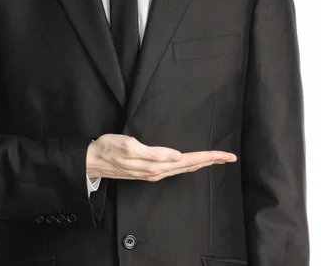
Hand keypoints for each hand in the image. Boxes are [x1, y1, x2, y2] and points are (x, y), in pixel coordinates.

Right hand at [86, 134, 236, 181]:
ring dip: (201, 163)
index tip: (226, 155)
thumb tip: (177, 156)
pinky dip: (187, 165)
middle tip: (229, 157)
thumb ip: (154, 153)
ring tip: (215, 159)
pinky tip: (190, 163)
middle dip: (210, 161)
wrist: (92, 160)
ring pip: (183, 168)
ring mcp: (153, 173)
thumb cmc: (109, 149)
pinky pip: (174, 169)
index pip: (189, 160)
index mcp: (156, 165)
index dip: (208, 157)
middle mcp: (157, 171)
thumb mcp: (130, 147)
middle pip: (190, 166)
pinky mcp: (147, 170)